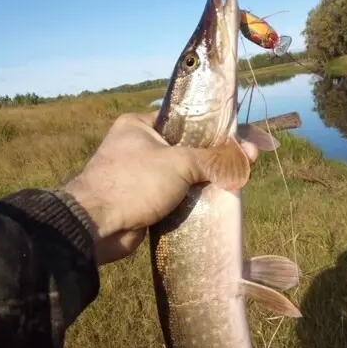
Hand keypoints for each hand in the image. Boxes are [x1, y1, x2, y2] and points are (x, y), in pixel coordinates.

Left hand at [63, 111, 258, 264]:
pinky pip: (175, 194)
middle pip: (186, 148)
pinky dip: (192, 198)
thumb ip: (215, 158)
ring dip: (203, 180)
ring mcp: (140, 174)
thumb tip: (250, 154)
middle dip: (212, 156)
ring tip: (235, 181)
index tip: (239, 136)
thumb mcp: (180, 163)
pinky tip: (215, 200)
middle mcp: (138, 145)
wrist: (96, 227)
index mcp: (139, 125)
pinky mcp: (143, 200)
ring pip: (182, 174)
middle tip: (243, 161)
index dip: (214, 128)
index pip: (185, 120)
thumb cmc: (134, 183)